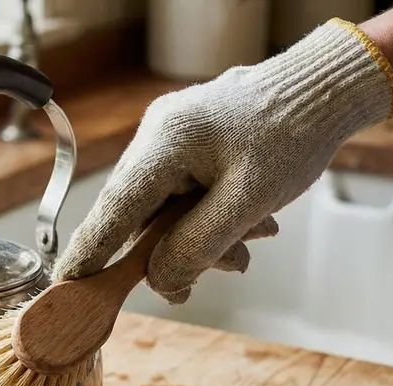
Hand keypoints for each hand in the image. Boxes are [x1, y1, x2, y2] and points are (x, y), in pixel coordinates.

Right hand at [54, 20, 392, 303]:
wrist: (323, 93)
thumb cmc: (293, 135)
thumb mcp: (248, 203)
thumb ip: (198, 246)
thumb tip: (159, 281)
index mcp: (165, 144)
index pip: (113, 210)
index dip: (90, 252)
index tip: (69, 284)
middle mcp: (157, 138)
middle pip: (139, 215)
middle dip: (171, 252)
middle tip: (199, 284)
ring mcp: (170, 139)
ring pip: (163, 209)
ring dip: (199, 238)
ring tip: (243, 250)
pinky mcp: (187, 144)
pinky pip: (181, 194)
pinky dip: (207, 218)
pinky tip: (245, 227)